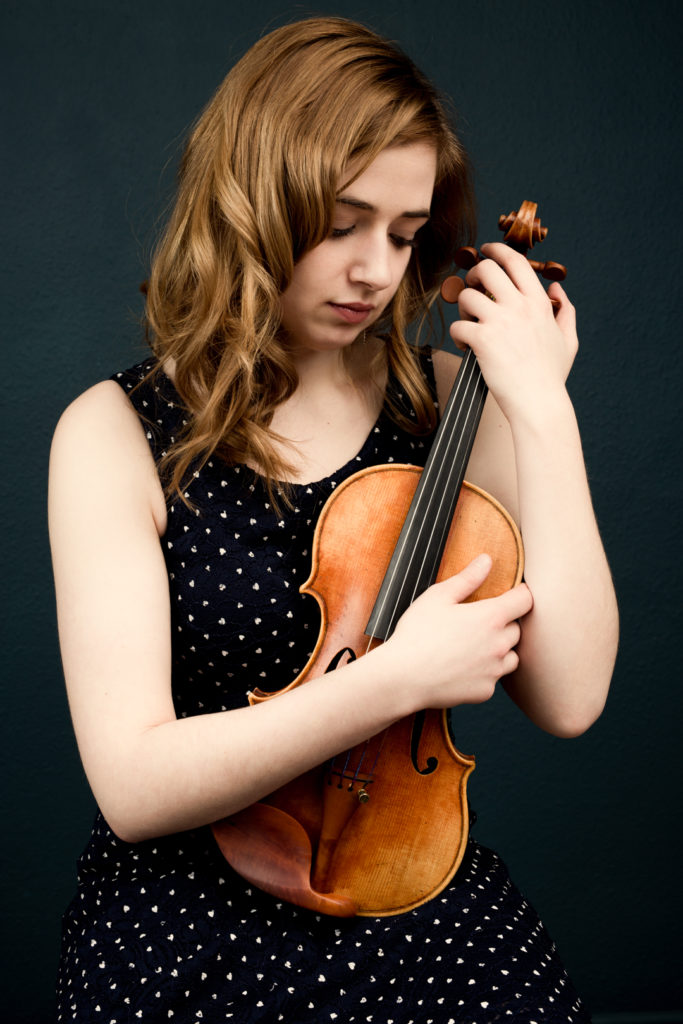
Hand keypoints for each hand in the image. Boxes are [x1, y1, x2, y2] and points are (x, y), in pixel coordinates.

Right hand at [385, 554, 532, 710]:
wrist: (403, 677)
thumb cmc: (417, 634)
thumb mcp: (438, 597)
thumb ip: (467, 578)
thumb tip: (487, 560)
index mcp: (490, 617)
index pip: (525, 600)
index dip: (520, 594)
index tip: (511, 594)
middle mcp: (499, 645)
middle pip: (517, 629)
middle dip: (503, 623)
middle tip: (477, 622)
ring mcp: (494, 670)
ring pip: (510, 655)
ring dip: (499, 649)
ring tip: (472, 645)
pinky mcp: (485, 691)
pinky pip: (494, 677)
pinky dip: (485, 671)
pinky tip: (463, 666)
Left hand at [449, 242, 577, 424]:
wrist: (539, 402)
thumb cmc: (551, 376)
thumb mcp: (568, 340)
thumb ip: (565, 311)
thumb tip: (556, 289)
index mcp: (538, 303)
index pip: (515, 262)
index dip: (497, 250)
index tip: (487, 251)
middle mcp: (519, 307)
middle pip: (486, 269)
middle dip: (473, 273)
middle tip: (471, 286)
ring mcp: (500, 322)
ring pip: (468, 296)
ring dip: (463, 307)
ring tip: (469, 322)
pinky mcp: (482, 340)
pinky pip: (459, 326)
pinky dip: (458, 334)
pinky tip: (465, 344)